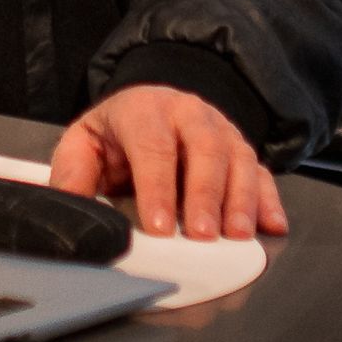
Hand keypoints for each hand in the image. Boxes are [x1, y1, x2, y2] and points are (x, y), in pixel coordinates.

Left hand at [49, 84, 286, 242]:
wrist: (151, 105)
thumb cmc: (117, 132)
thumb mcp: (83, 144)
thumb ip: (73, 175)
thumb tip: (69, 209)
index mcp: (144, 110)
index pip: (153, 146)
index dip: (157, 187)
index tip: (158, 225)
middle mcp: (188, 114)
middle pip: (204, 149)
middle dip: (204, 195)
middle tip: (201, 235)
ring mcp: (220, 129)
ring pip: (238, 159)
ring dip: (240, 200)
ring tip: (236, 235)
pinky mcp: (241, 149)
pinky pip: (261, 172)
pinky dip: (268, 200)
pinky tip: (272, 225)